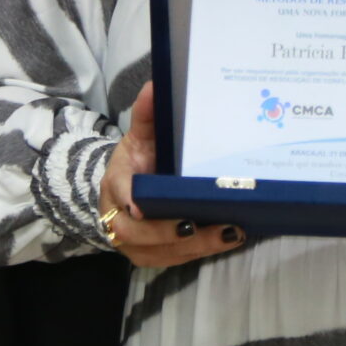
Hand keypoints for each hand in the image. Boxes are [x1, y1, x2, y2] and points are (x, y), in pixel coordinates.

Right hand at [98, 82, 244, 267]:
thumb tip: (156, 85)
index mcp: (115, 183)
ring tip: (229, 232)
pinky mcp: (155, 257)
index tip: (140, 204)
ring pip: (160, 252)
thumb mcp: (140, 136)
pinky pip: (177, 260)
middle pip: (137, 232)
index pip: (117, 191)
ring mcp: (135, 244)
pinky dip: (202, 252)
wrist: (128, 191)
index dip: (127, 198)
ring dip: (195, 246)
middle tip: (200, 223)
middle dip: (169, 231)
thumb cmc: (138, 162)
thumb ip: (148, 115)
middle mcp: (120, 218)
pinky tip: (229, 240)